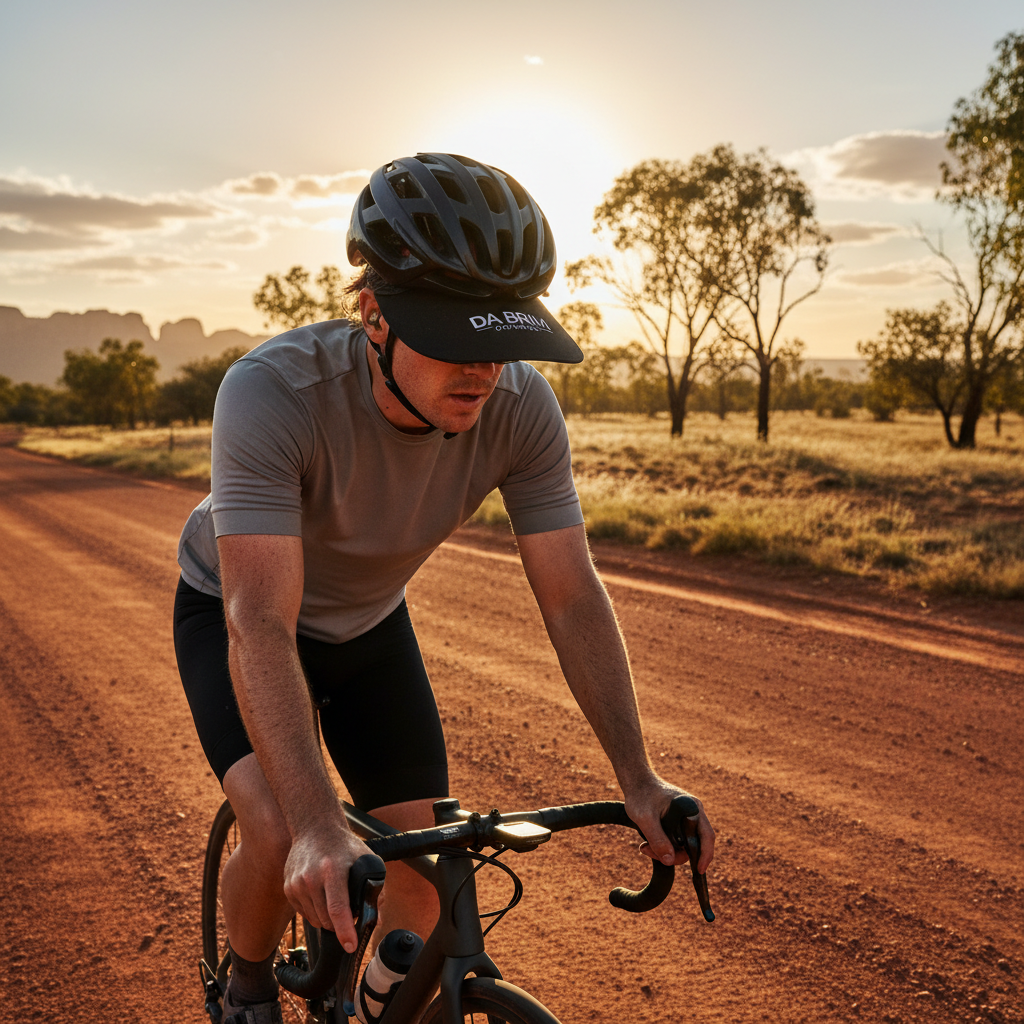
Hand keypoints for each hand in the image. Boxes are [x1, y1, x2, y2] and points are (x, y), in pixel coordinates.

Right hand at [282, 823, 373, 952]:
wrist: (315, 828)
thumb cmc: (343, 845)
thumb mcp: (366, 860)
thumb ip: (375, 889)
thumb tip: (376, 920)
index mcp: (333, 869)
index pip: (338, 908)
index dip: (345, 931)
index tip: (350, 946)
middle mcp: (311, 877)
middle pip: (326, 919)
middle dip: (340, 923)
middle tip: (348, 908)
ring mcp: (296, 883)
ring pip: (315, 920)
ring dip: (327, 919)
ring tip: (334, 898)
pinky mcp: (288, 888)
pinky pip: (304, 914)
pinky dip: (315, 912)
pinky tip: (321, 894)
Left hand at [625, 777, 715, 873]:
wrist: (636, 782)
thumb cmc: (641, 795)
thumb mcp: (645, 818)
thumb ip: (657, 839)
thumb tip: (670, 861)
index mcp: (692, 808)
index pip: (707, 836)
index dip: (706, 855)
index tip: (699, 871)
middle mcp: (693, 814)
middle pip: (694, 845)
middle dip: (674, 855)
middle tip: (649, 852)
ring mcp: (686, 820)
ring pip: (683, 846)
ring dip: (666, 852)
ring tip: (644, 847)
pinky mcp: (677, 824)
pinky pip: (676, 842)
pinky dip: (663, 847)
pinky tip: (647, 844)